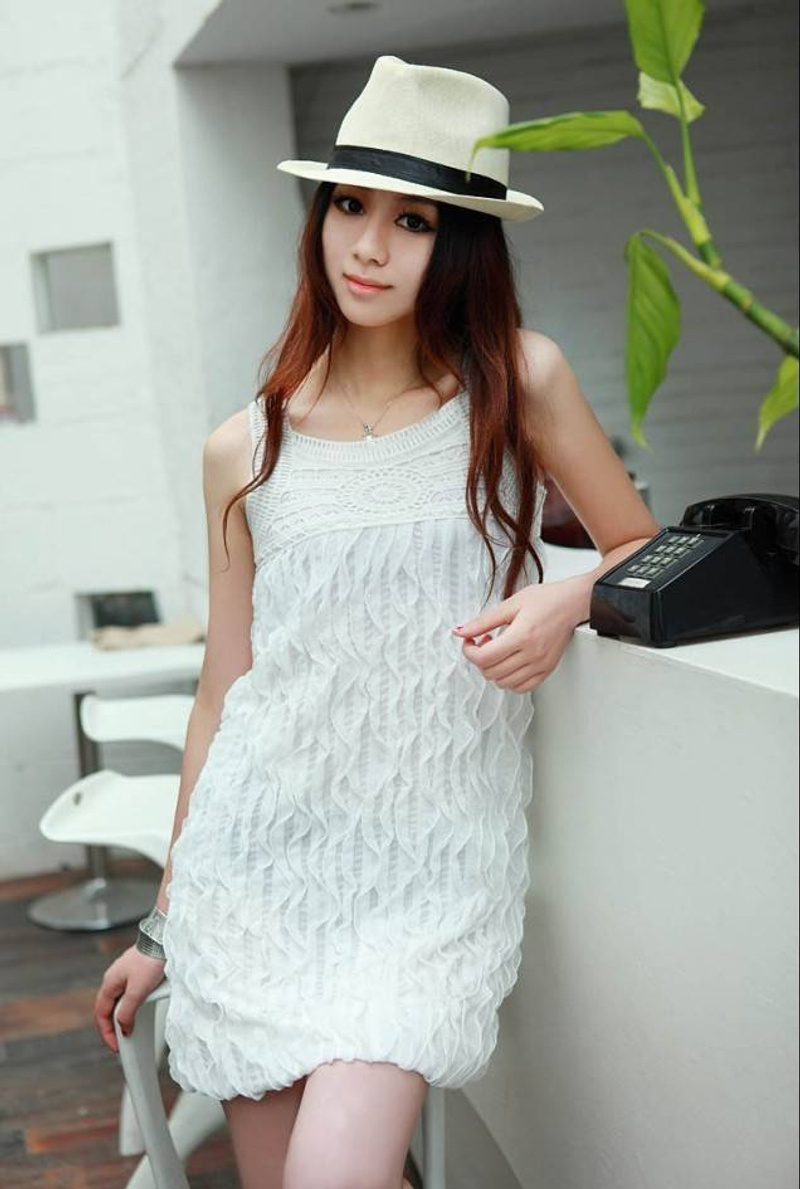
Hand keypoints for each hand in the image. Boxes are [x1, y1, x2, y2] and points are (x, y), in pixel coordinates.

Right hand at [94, 944, 165, 1054]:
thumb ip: (127, 1012)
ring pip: (119, 1001)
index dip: (106, 1033)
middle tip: (121, 1041)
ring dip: (122, 1016)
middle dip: (112, 1027)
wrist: (163, 938)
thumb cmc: (150, 960)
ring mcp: (125, 974)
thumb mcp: (137, 991)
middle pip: (108, 1009)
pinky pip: (129, 994)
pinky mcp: (137, 971)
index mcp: (109, 983)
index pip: (101, 1014)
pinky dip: (131, 1006)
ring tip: (129, 1029)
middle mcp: (114, 979)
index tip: (115, 1047)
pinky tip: (139, 1010)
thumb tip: (123, 1029)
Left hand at [451, 581, 580, 692]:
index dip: (469, 651)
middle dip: (480, 659)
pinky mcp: (547, 670)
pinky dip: (509, 680)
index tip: (469, 642)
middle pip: (490, 672)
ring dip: (493, 670)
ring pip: (503, 683)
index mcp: (521, 636)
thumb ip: (482, 621)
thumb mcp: (510, 604)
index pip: (483, 658)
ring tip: (499, 651)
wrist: (572, 603)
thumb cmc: (546, 600)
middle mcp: (532, 654)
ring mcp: (540, 665)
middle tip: (485, 642)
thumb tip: (461, 632)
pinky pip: (521, 688)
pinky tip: (509, 663)